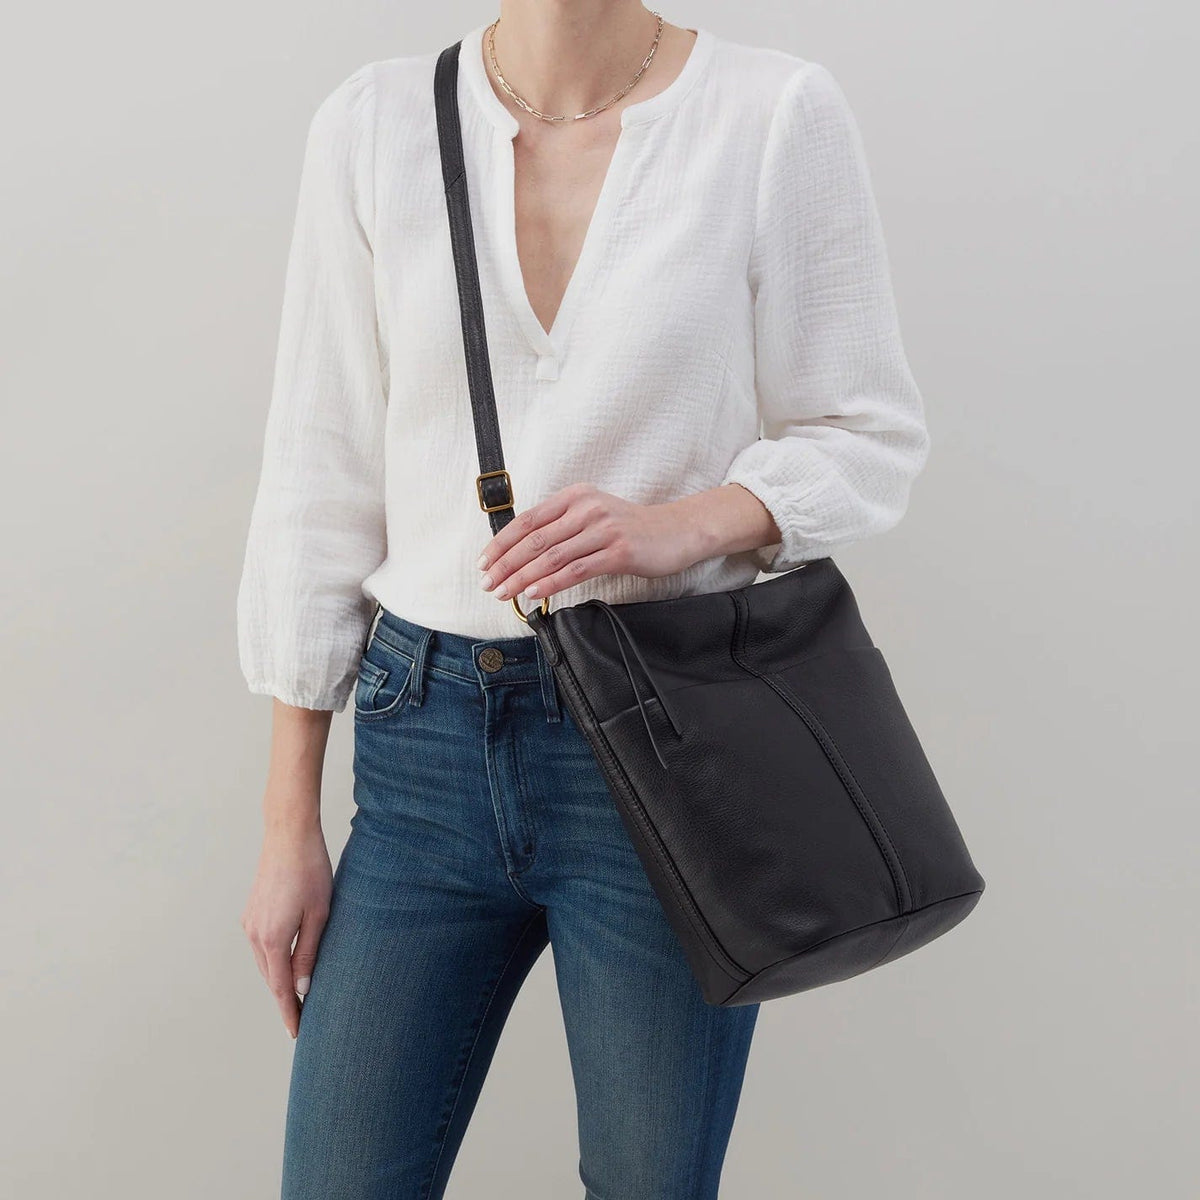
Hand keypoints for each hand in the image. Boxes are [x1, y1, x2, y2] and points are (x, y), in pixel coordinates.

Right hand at [241, 817, 331, 1038]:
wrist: (288, 835)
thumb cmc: (311, 871)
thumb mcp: (319, 915)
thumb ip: (309, 953)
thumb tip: (302, 987)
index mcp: (272, 939)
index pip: (280, 988)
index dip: (289, 1011)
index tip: (297, 1032)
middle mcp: (255, 934)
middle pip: (270, 979)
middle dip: (285, 999)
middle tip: (303, 1019)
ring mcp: (250, 923)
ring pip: (265, 963)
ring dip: (278, 979)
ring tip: (297, 996)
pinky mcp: (251, 912)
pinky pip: (261, 946)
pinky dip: (273, 960)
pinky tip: (287, 963)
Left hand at [477, 482, 709, 603]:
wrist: (675, 531)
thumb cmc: (630, 528)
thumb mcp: (593, 515)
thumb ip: (562, 526)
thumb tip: (522, 552)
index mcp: (575, 496)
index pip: (528, 520)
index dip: (502, 542)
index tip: (484, 563)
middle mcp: (586, 508)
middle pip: (534, 539)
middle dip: (505, 564)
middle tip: (488, 583)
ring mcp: (603, 529)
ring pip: (551, 556)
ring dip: (522, 577)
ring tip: (504, 593)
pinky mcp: (618, 552)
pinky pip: (576, 570)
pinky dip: (550, 583)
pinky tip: (534, 594)